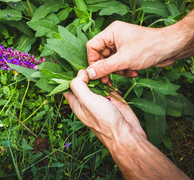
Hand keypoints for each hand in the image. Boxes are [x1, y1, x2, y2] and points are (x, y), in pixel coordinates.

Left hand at [64, 70, 188, 179]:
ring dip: (97, 73)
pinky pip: (107, 84)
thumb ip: (79, 86)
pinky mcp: (112, 97)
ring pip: (95, 81)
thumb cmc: (105, 120)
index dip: (69, 75)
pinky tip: (109, 71)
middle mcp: (87, 100)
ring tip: (100, 65)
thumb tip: (80, 72)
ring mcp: (100, 98)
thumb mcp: (87, 101)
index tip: (73, 62)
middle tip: (89, 61)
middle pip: (82, 82)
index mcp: (77, 103)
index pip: (67, 86)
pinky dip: (108, 77)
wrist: (126, 133)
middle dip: (85, 71)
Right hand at [86, 21, 183, 82]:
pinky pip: (120, 63)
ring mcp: (122, 44)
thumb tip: (88, 74)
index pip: (92, 47)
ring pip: (111, 61)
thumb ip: (104, 67)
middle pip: (101, 55)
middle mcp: (115, 36)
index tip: (97, 73)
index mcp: (111, 32)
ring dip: (118, 70)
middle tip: (109, 80)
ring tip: (127, 73)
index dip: (93, 61)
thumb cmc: (149, 48)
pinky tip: (134, 72)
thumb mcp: (124, 60)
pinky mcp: (130, 51)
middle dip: (108, 68)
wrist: (172, 47)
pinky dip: (125, 69)